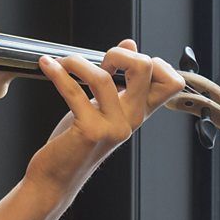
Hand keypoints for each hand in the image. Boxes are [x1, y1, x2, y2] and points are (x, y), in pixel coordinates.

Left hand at [26, 40, 185, 192]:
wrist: (57, 176)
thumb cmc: (78, 139)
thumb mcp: (103, 106)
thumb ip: (119, 79)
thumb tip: (130, 43)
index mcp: (139, 111)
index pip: (172, 82)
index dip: (153, 61)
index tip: (123, 63)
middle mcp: (132, 119)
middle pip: (147, 69)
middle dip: (120, 54)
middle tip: (98, 62)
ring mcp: (113, 126)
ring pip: (102, 78)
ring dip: (76, 62)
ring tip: (61, 63)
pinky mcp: (89, 131)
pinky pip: (74, 92)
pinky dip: (57, 73)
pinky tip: (47, 65)